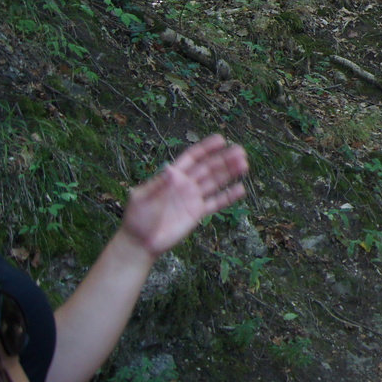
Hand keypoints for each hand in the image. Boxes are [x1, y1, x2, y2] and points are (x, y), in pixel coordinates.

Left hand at [121, 135, 248, 257]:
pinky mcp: (197, 213)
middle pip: (208, 168)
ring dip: (229, 173)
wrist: (140, 242)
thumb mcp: (143, 198)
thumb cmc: (137, 218)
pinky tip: (240, 189)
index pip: (192, 158)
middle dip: (224, 159)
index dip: (206, 148)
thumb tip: (171, 169)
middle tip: (240, 151)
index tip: (221, 139)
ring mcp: (193, 198)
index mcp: (172, 176)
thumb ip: (158, 185)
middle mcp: (186, 184)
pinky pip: (216, 202)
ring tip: (244, 164)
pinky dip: (228, 196)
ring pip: (215, 182)